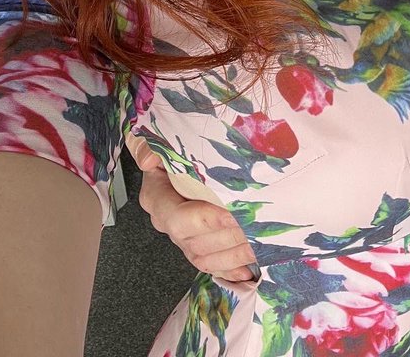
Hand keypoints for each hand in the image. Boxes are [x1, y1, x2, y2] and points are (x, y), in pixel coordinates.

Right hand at [126, 135, 259, 280]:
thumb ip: (151, 148)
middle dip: (229, 239)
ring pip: (205, 257)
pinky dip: (231, 270)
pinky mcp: (196, 244)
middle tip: (257, 231)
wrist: (179, 155)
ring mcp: (182, 236)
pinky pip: (211, 265)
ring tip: (260, 248)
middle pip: (195, 241)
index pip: (177, 219)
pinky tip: (250, 270)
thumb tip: (148, 161)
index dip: (207, 221)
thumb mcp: (162, 140)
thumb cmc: (174, 147)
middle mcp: (167, 222)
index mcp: (157, 198)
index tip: (233, 216)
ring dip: (234, 255)